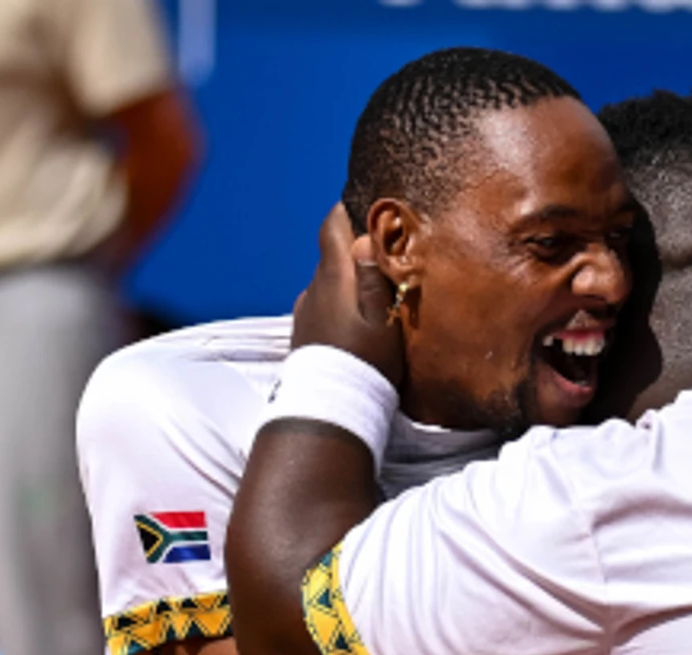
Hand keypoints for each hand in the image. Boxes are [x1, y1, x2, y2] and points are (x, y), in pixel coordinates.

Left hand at [287, 204, 404, 389]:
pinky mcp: (305, 335)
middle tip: (387, 256)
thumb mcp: (382, 319)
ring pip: (329, 283)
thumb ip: (374, 277)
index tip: (366, 206)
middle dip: (356, 252)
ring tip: (376, 294)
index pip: (332, 228)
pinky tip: (357, 323)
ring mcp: (305, 313)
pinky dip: (340, 305)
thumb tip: (365, 239)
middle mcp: (312, 290)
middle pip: (333, 256)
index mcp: (333, 279)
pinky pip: (324, 307)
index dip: (347, 211)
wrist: (330, 411)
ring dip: (349, 283)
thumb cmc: (364, 363)